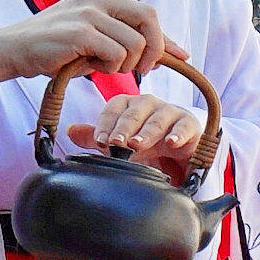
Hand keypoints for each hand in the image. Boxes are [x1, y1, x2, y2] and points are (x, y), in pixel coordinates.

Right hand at [0, 0, 167, 99]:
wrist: (11, 51)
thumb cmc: (52, 51)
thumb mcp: (91, 42)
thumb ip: (120, 44)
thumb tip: (160, 56)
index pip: (145, 13)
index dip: (165, 37)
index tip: (182, 56)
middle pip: (148, 18)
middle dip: (155, 49)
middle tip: (142, 71)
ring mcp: (88, 14)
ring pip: (134, 42)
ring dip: (125, 64)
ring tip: (102, 67)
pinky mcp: (79, 32)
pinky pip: (116, 53)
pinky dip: (110, 67)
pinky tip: (90, 67)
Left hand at [69, 89, 206, 163]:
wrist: (177, 155)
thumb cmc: (145, 144)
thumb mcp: (119, 143)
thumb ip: (96, 138)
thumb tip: (70, 131)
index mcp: (128, 105)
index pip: (114, 107)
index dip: (105, 123)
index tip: (99, 140)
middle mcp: (148, 104)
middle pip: (135, 111)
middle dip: (124, 127)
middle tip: (116, 142)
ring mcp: (170, 112)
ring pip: (158, 118)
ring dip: (147, 132)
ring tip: (137, 144)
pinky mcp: (190, 124)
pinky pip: (184, 126)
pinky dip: (178, 134)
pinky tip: (171, 142)